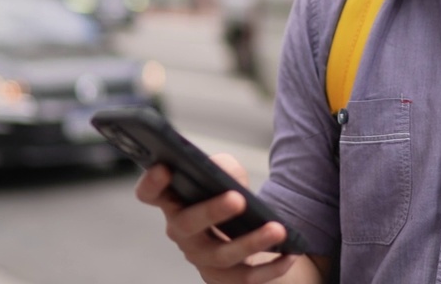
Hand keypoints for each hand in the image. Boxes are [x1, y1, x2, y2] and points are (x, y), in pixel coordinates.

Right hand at [135, 153, 298, 282]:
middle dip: (212, 211)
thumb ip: (222, 168)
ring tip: (277, 229)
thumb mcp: (225, 175)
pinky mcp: (223, 278)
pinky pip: (246, 278)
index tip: (165, 168)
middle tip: (237, 198)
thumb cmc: (227, 195)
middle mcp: (181, 231)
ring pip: (222, 255)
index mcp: (174, 201)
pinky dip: (270, 267)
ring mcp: (200, 257)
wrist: (243, 232)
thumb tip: (224, 173)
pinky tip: (290, 253)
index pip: (150, 193)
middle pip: (188, 224)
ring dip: (251, 242)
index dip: (152, 182)